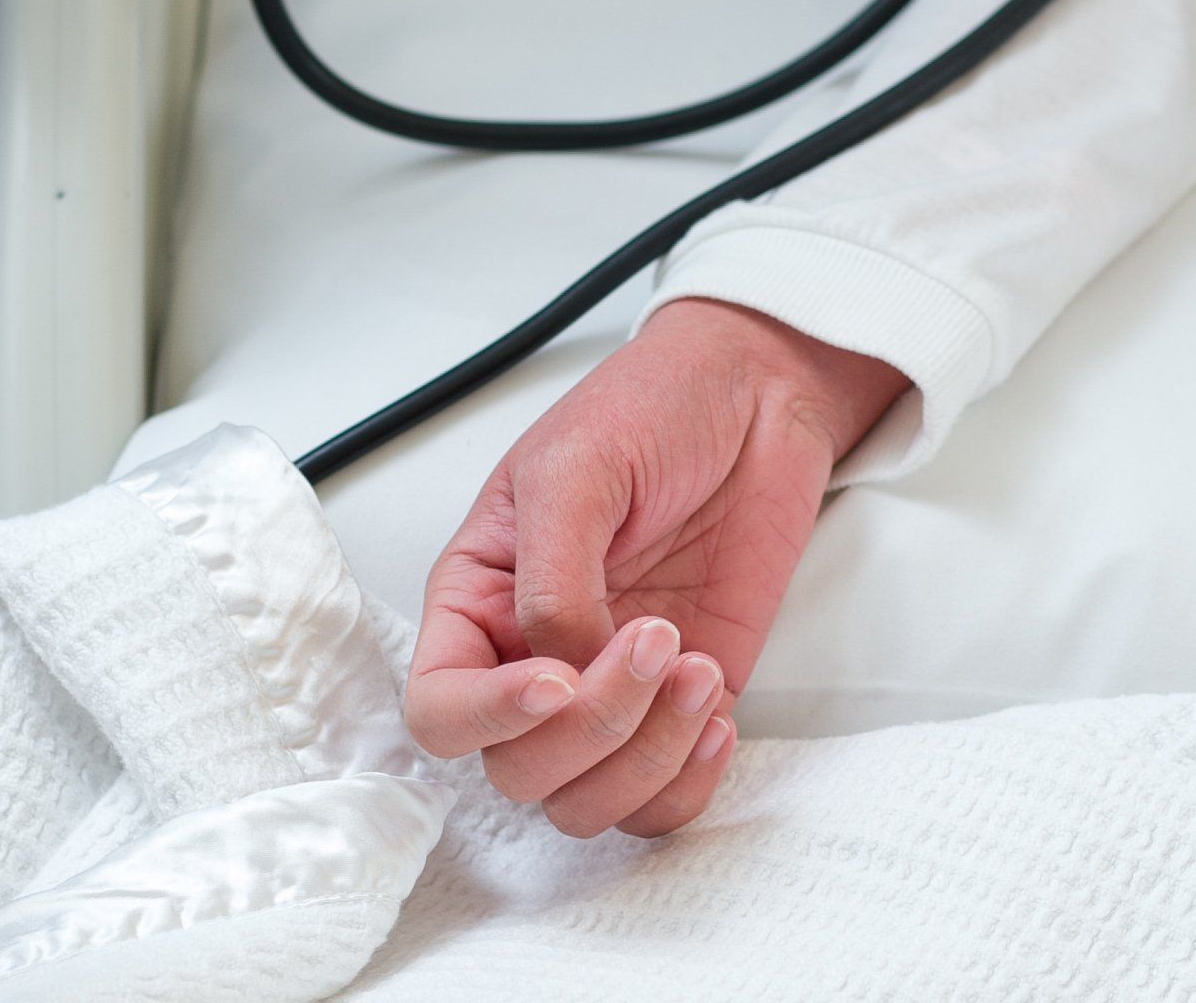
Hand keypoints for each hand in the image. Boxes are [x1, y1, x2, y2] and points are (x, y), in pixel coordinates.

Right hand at [404, 300, 906, 837]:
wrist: (756, 395)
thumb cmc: (652, 407)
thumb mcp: (576, 467)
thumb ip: (551, 578)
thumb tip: (561, 671)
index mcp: (479, 595)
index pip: (439, 706)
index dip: (486, 716)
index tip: (557, 678)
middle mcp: (531, 654)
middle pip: (517, 769)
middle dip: (591, 728)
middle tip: (656, 638)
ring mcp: (607, 687)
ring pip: (587, 802)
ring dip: (645, 759)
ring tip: (699, 670)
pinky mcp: (679, 706)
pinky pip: (660, 801)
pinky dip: (686, 783)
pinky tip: (717, 715)